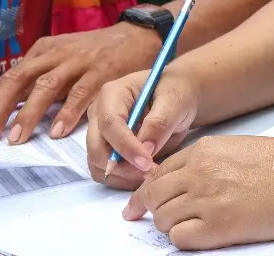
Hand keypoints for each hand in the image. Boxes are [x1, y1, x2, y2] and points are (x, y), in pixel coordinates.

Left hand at [0, 22, 162, 144]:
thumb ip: (27, 77)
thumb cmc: (94, 53)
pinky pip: (81, 93)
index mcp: (43, 52)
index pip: (9, 78)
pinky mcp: (102, 72)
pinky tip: (58, 131)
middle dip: (1, 108)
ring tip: (17, 137)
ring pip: (46, 86)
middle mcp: (56, 54)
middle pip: (20, 79)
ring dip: (29, 113)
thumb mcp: (56, 59)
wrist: (135, 36)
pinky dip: (68, 112)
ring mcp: (78, 62)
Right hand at [86, 69, 199, 188]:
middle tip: (151, 172)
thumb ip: (160, 123)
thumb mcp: (174, 101)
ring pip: (98, 166)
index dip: (126, 147)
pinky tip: (143, 175)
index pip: (110, 124)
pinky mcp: (105, 150)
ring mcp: (99, 134)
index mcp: (112, 94)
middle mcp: (98, 114)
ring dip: (122, 176)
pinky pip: (106, 174)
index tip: (147, 163)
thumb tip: (146, 150)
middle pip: (97, 149)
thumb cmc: (175, 93)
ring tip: (150, 173)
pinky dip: (123, 180)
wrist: (176, 99)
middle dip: (122, 167)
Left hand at [123, 135, 273, 250]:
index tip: (139, 204)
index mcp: (203, 151)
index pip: (159, 172)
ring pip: (162, 219)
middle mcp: (198, 172)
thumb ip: (209, 162)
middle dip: (150, 209)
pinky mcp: (218, 226)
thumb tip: (189, 182)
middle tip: (151, 220)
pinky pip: (179, 238)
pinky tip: (199, 237)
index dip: (147, 190)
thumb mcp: (239, 149)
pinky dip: (184, 240)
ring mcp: (206, 199)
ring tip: (190, 228)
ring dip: (171, 226)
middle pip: (153, 195)